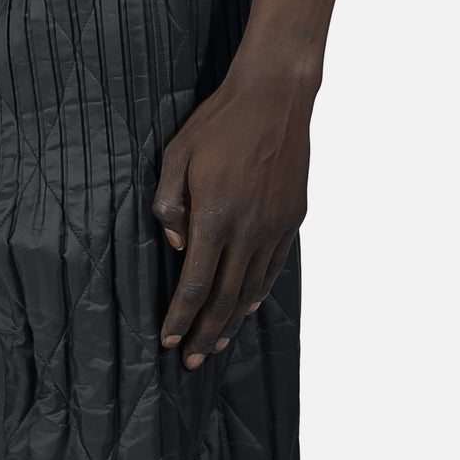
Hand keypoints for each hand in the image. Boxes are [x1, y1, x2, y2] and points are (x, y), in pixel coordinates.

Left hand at [152, 66, 314, 367]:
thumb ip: (168, 207)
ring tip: (216, 345)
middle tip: (190, 362)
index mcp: (214, 217)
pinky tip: (244, 310)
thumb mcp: (174, 157)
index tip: (169, 340)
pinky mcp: (292, 219)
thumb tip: (177, 249)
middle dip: (204, 335)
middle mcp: (247, 230)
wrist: (275, 97)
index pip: (194, 284)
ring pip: (251, 290)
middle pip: (223, 299)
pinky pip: (273, 269)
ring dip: (231, 322)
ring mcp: (273, 227)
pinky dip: (257, 295)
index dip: (180, 318)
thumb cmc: (217, 124)